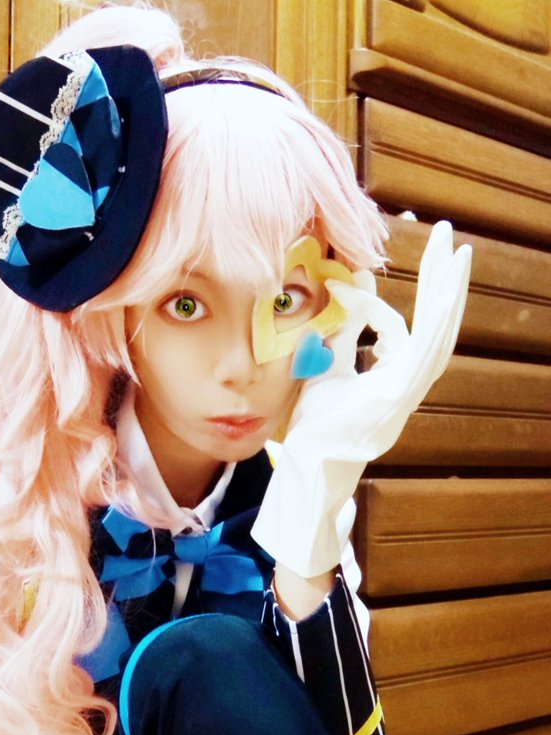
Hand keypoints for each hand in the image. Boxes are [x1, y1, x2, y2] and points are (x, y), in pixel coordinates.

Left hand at [251, 221, 471, 576]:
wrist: (309, 466)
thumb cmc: (316, 425)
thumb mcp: (326, 363)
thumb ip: (342, 328)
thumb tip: (355, 283)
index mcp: (390, 378)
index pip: (392, 328)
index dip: (369, 301)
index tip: (341, 282)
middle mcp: (406, 383)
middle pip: (434, 324)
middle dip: (441, 280)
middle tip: (448, 236)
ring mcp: (407, 392)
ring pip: (438, 336)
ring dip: (448, 293)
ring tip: (456, 254)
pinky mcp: (400, 397)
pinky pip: (424, 354)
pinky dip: (435, 322)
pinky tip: (443, 294)